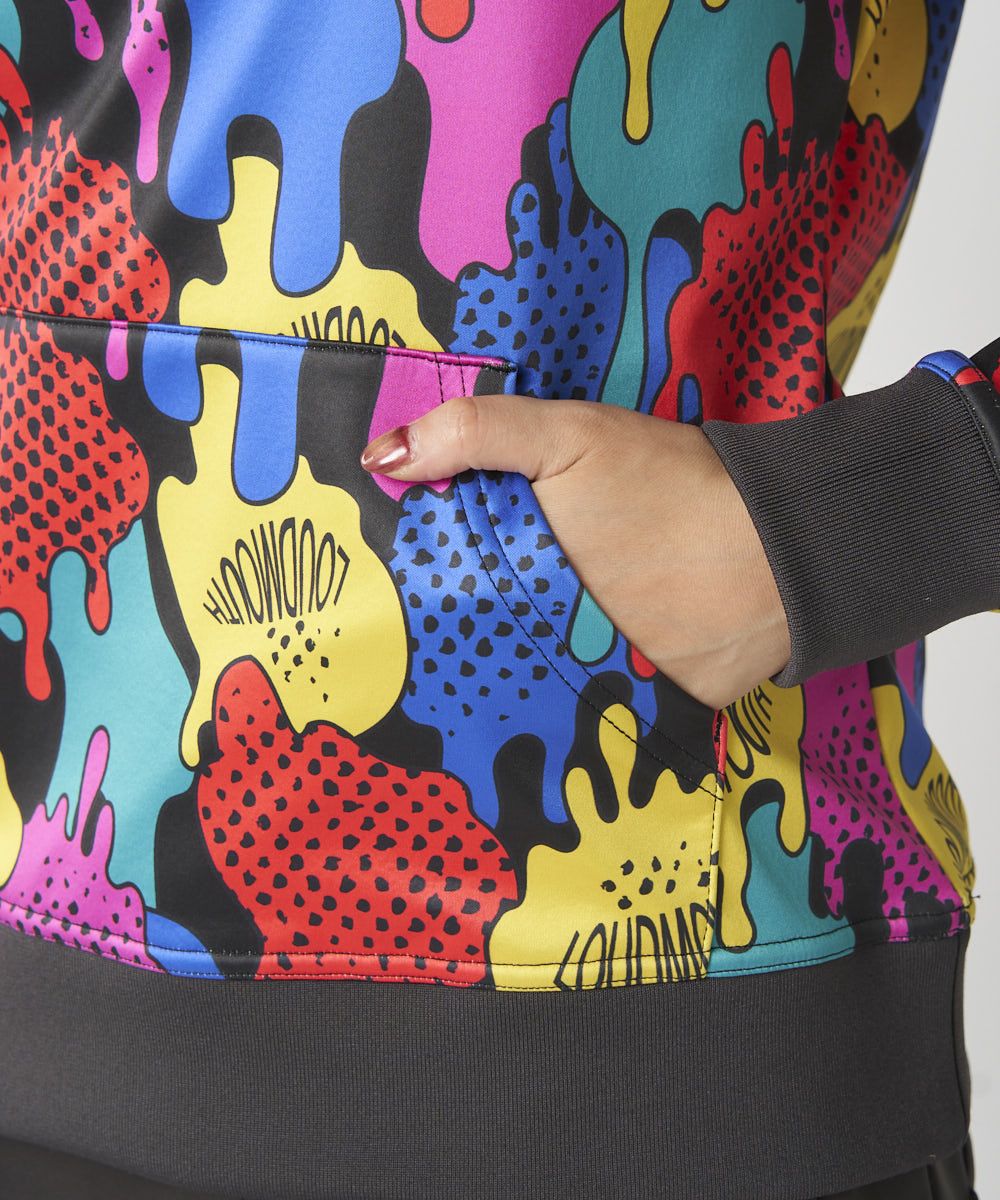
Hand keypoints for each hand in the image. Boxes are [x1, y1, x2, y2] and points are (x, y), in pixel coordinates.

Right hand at [359, 393, 790, 710]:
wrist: (764, 572)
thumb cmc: (664, 491)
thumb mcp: (569, 440)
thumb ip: (479, 433)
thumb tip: (378, 455)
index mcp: (510, 517)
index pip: (426, 533)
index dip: (379, 549)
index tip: (324, 573)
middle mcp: (520, 577)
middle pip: (441, 605)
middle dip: (395, 629)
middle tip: (323, 656)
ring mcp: (547, 639)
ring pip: (473, 662)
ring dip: (434, 684)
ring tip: (363, 712)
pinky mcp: (577, 694)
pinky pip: (519, 711)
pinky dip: (488, 725)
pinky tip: (432, 742)